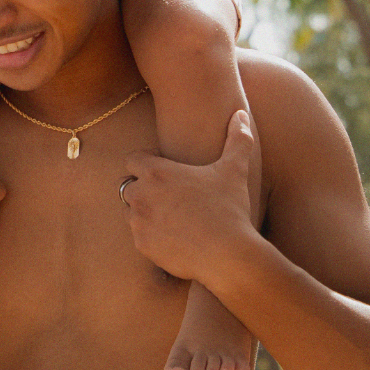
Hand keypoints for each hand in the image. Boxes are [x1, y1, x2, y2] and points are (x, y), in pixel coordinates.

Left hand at [122, 111, 254, 284]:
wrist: (227, 256)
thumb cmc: (230, 209)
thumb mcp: (235, 170)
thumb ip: (237, 139)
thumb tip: (241, 114)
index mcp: (157, 172)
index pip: (132, 159)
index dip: (146, 163)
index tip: (164, 170)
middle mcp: (141, 194)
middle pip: (128, 185)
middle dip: (142, 188)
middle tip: (166, 195)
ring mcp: (139, 221)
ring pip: (130, 211)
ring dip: (143, 211)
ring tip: (168, 216)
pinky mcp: (142, 245)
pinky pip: (138, 235)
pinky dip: (150, 235)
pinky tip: (171, 236)